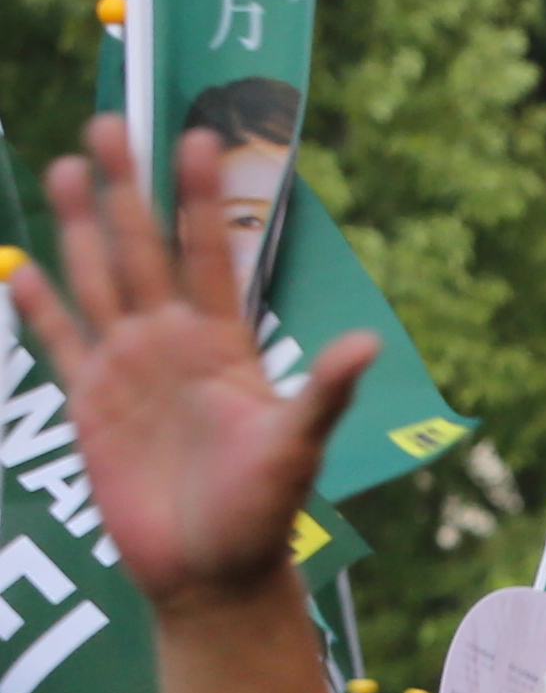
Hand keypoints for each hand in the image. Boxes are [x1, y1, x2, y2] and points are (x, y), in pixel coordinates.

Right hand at [12, 122, 367, 612]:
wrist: (213, 572)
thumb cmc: (263, 512)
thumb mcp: (297, 446)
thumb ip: (325, 392)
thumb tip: (365, 343)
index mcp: (223, 344)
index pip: (211, 253)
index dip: (201, 198)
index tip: (198, 137)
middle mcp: (172, 343)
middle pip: (143, 249)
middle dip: (128, 189)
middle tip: (111, 120)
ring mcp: (126, 369)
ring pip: (97, 279)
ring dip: (81, 226)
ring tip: (70, 165)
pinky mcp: (88, 404)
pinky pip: (59, 342)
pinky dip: (38, 307)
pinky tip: (20, 267)